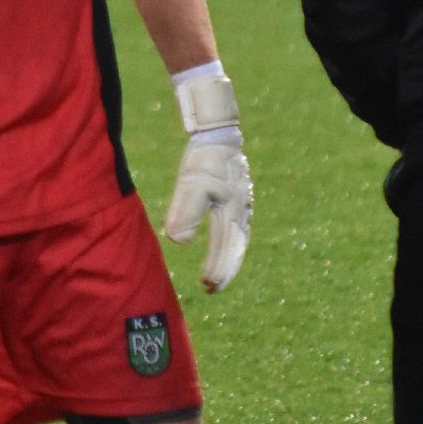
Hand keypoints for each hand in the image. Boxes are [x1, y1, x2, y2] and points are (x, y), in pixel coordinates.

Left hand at [164, 127, 251, 292]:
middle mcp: (242, 210)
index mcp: (232, 210)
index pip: (225, 247)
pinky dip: (231, 242)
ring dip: (229, 258)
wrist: (218, 134)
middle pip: (236, 247)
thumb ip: (185, 211)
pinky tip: (225, 245)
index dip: (217, 268)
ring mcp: (243, 203)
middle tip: (213, 289)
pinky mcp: (239, 196)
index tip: (207, 286)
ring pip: (239, 238)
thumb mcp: (190, 183)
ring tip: (218, 274)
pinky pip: (238, 227)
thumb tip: (179, 242)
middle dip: (226, 269)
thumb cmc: (204, 159)